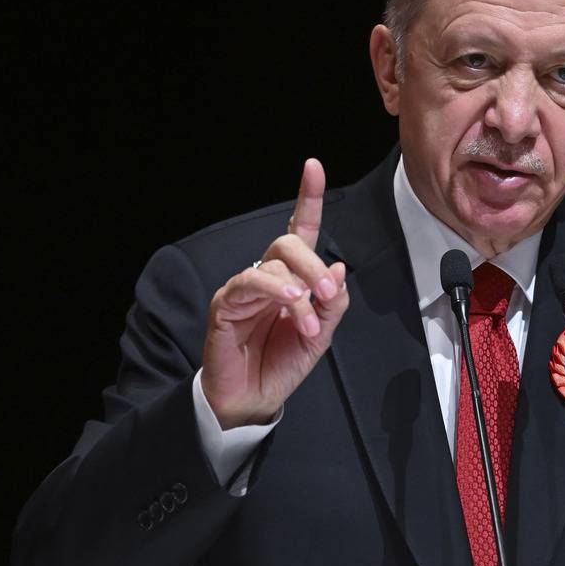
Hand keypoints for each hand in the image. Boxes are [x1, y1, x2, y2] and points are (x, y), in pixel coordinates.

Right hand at [201, 158, 348, 428]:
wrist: (254, 399)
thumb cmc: (283, 362)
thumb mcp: (321, 335)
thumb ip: (332, 303)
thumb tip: (338, 267)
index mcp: (294, 278)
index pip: (301, 230)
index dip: (307, 198)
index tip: (313, 166)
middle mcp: (269, 276)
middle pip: (289, 243)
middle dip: (314, 266)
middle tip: (328, 295)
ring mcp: (245, 287)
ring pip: (274, 265)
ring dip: (300, 292)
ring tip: (309, 323)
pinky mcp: (226, 303)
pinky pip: (248, 283)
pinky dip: (274, 292)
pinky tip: (290, 306)